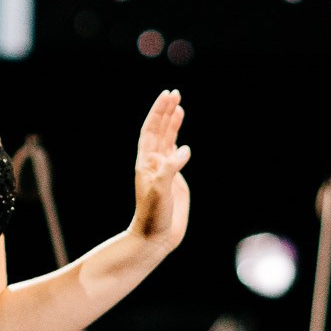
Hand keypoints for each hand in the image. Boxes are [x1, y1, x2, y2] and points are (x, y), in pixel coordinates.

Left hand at [128, 90, 191, 257]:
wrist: (155, 237)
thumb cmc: (153, 215)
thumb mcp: (160, 190)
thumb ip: (170, 168)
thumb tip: (184, 149)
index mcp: (146, 162)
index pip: (152, 131)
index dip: (158, 113)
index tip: (167, 97)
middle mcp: (154, 163)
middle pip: (159, 131)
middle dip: (166, 112)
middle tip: (174, 93)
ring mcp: (164, 171)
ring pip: (168, 141)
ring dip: (172, 124)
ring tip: (179, 107)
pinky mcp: (174, 180)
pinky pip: (176, 156)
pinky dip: (179, 143)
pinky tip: (182, 136)